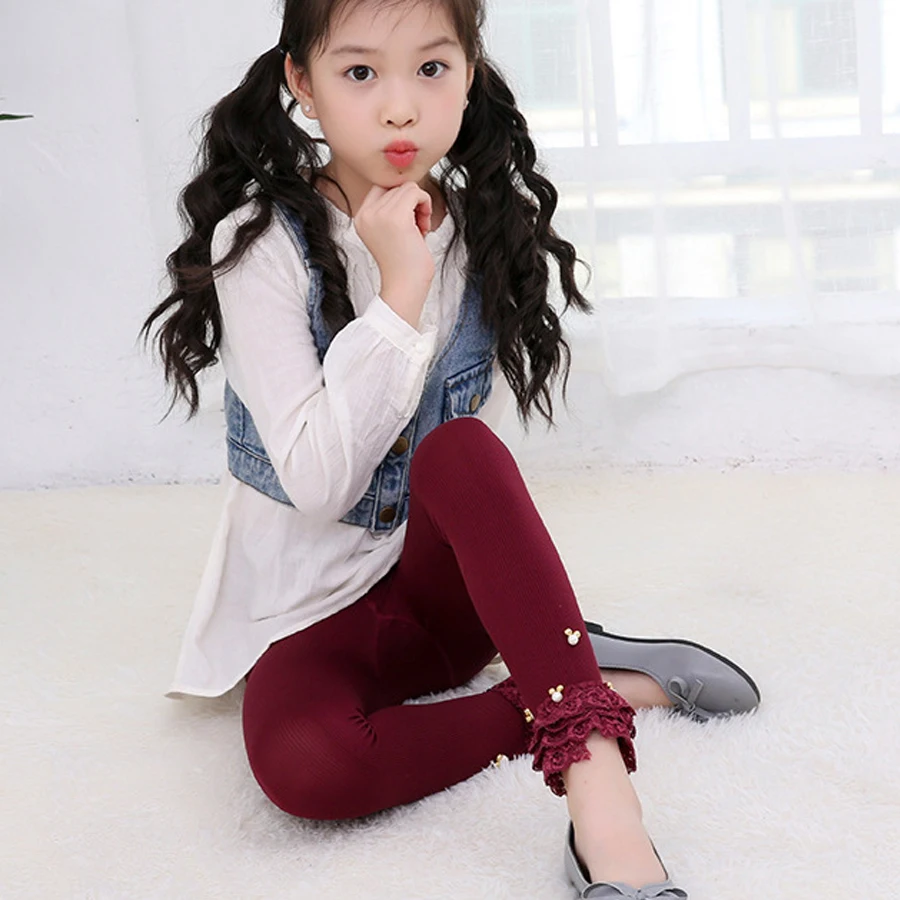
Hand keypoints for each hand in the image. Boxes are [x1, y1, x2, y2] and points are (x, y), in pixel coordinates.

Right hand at [353, 182, 435, 326]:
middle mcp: (365, 214)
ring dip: (419, 205)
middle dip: (411, 204)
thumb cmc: (403, 265)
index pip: (381, 189)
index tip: (408, 220)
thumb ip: (390, 210)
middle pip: (395, 186)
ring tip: (420, 229)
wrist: (404, 286)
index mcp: (360, 218)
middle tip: (416, 227)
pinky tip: (424, 227)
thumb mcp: (389, 232)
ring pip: (406, 187)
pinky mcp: (395, 216)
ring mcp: (379, 214)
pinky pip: (415, 191)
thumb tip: (407, 185)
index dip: (399, 200)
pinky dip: (425, 204)